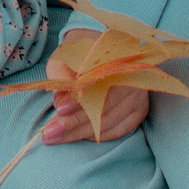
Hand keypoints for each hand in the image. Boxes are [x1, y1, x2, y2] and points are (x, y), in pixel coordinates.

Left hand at [31, 38, 150, 145]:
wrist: (99, 51)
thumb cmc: (78, 55)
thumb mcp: (65, 59)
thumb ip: (62, 78)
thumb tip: (61, 105)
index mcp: (115, 60)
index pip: (97, 87)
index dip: (78, 103)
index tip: (59, 111)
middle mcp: (132, 79)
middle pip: (103, 109)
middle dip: (73, 124)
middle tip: (48, 133)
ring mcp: (138, 97)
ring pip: (109, 123)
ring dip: (80, 134)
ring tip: (55, 137)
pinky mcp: (139, 111)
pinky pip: (119, 131)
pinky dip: (98, 136)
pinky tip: (79, 137)